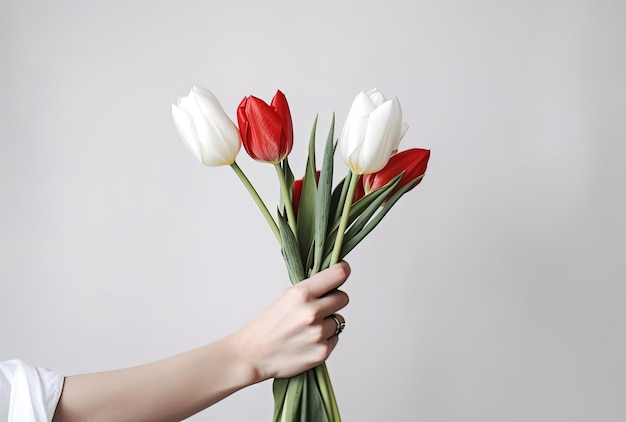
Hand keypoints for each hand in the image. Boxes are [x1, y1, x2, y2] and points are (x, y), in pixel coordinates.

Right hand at [234, 262, 349, 380]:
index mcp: (301, 294)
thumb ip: (308, 289)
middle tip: (320, 307)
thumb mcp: (283, 297)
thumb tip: (329, 281)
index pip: (337, 275)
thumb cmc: (265, 326)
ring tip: (308, 328)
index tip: (343, 270)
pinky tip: (308, 341)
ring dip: (328, 322)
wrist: (252, 355)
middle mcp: (312, 312)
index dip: (342, 271)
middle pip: (343, 298)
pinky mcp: (322, 352)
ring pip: (339, 320)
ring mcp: (318, 333)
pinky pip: (335, 338)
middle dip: (334, 301)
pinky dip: (325, 339)